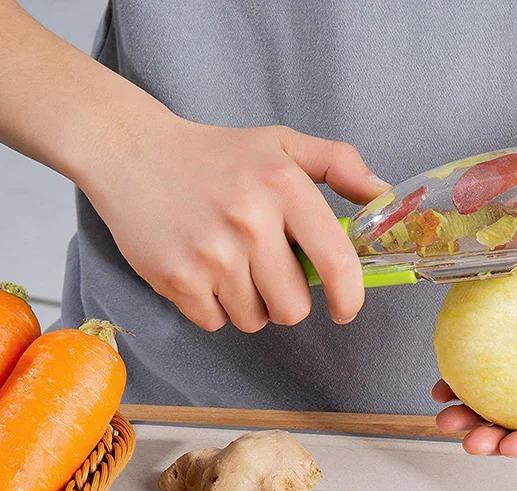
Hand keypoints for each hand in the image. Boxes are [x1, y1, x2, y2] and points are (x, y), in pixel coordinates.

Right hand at [85, 118, 388, 331]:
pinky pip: (216, 322)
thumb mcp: (281, 144)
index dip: (349, 297)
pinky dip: (213, 307)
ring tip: (228, 264)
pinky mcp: (176, 279)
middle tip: (266, 271)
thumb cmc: (215, 155)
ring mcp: (211, 254)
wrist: (131, 153)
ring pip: (254, 320)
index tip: (346, 309)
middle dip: (286, 300)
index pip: (336, 263)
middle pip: (293, 308)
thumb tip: (384, 195)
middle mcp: (249, 222)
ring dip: (248, 303)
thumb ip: (339, 164)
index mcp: (283, 187)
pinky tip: (202, 271)